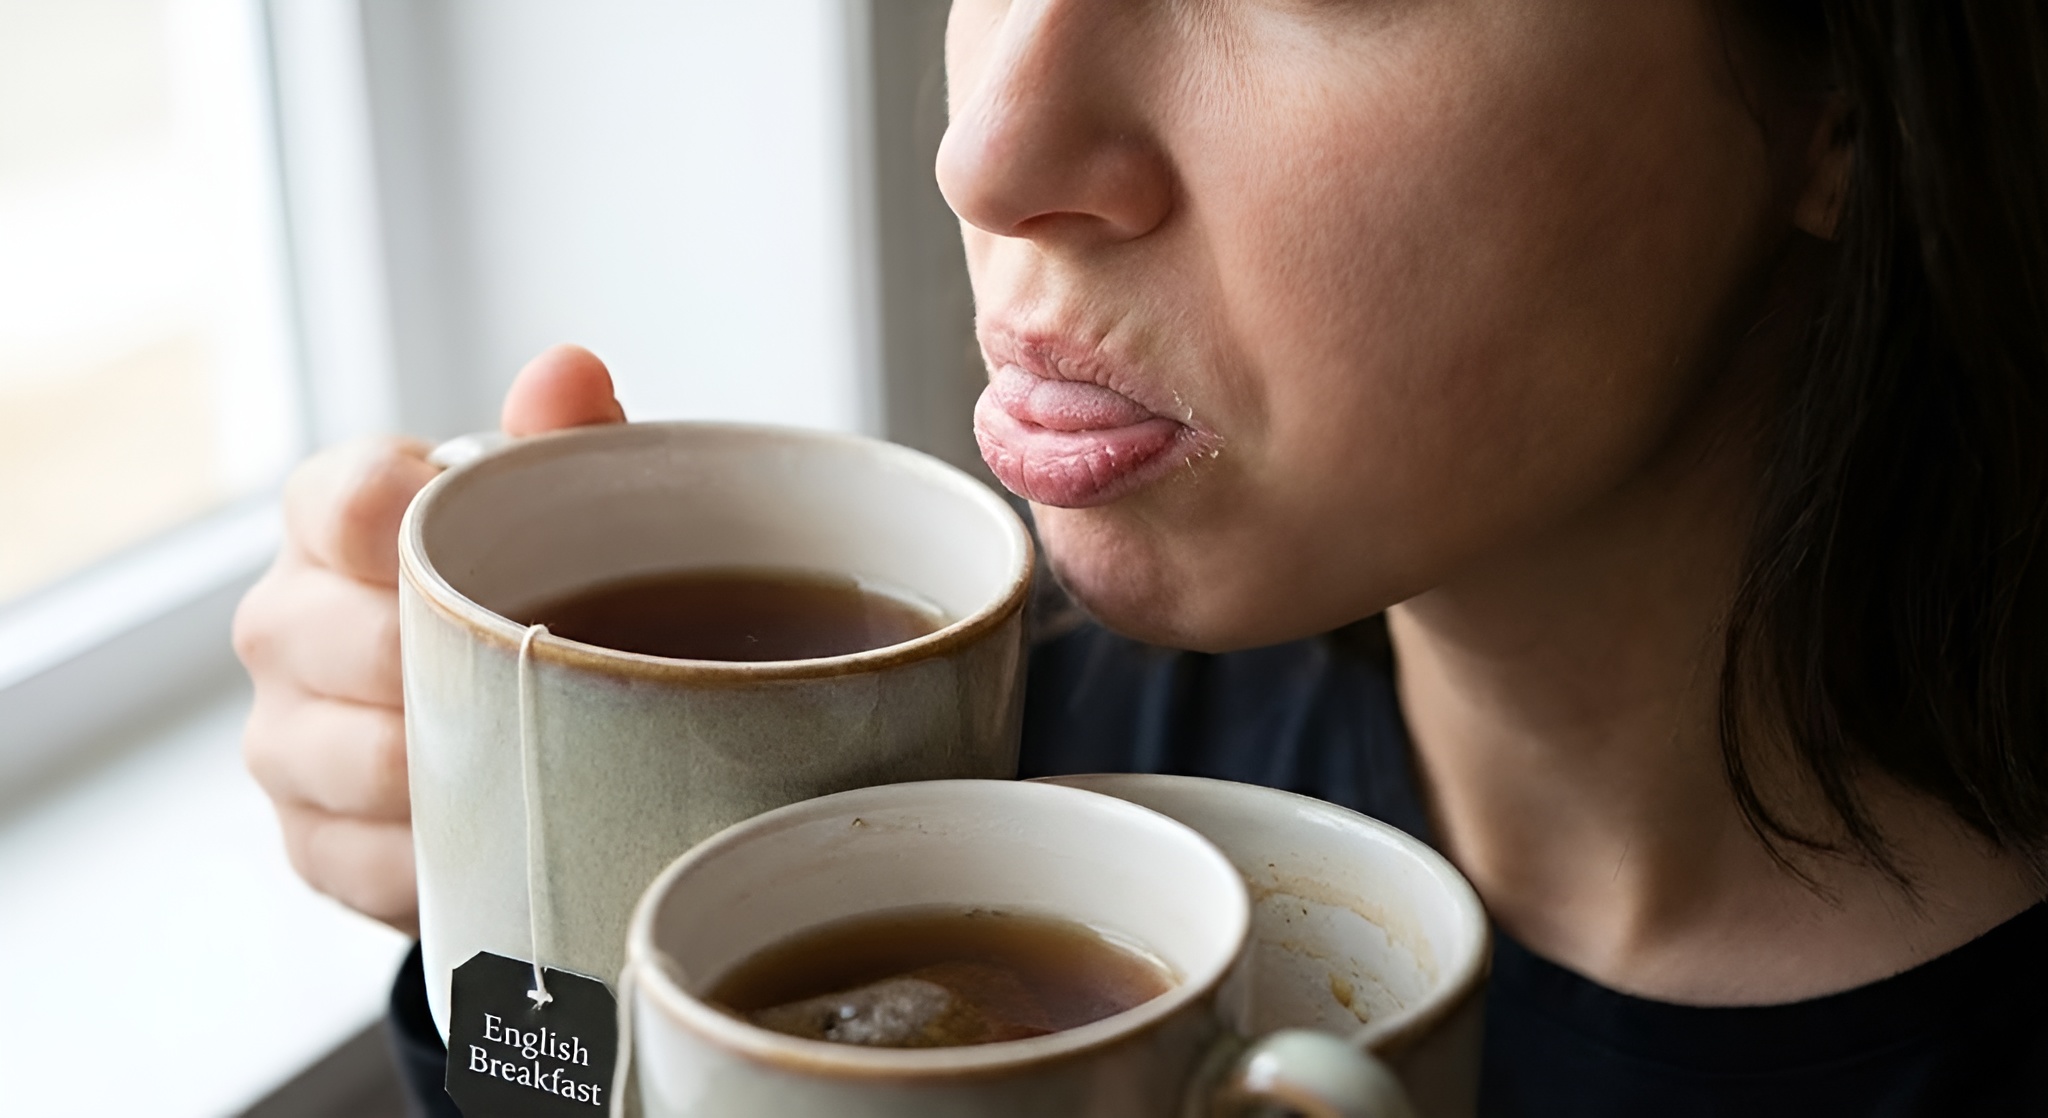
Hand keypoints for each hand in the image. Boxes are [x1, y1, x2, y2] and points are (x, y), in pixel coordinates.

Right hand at [234, 345, 625, 933]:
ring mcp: (284, 737)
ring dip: (452, 763)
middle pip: (335, 636)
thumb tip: (567, 373)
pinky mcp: (310, 842)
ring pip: (351, 756)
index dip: (426, 528)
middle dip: (448, 660)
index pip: (346, 500)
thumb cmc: (540, 596)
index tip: (504, 553)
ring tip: (539, 758)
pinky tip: (506, 841)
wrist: (526, 732)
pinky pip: (364, 859)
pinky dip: (446, 855)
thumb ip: (565, 440)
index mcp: (334, 518)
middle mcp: (286, 622)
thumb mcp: (565, 516)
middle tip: (550, 671)